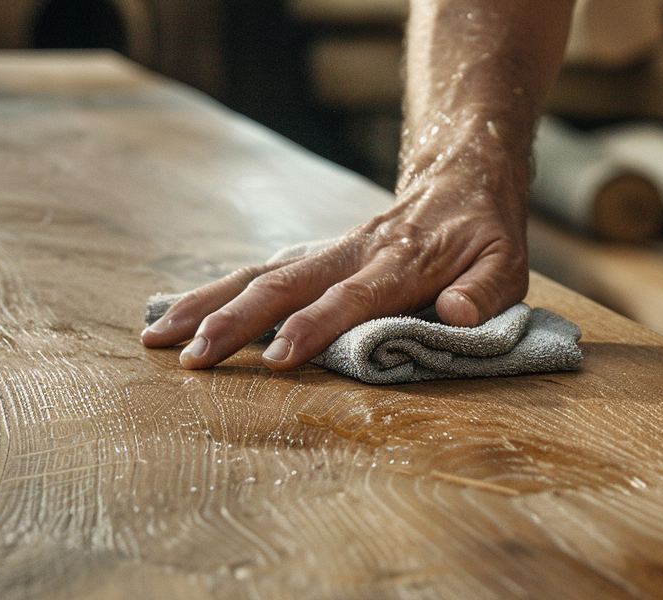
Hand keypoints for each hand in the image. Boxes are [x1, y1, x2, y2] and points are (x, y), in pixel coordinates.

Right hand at [139, 171, 529, 370]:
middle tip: (193, 358)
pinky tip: (174, 313)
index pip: (352, 299)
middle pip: (285, 285)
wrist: (462, 176)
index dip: (315, 328)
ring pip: (258, 275)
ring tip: (156, 337)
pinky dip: (213, 291)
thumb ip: (484, 293)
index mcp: (401, 264)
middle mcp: (353, 254)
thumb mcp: (506, 265)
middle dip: (235, 323)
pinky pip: (258, 272)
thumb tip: (459, 316)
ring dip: (207, 305)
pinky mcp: (314, 255)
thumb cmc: (485, 235)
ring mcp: (327, 251)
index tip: (278, 360)